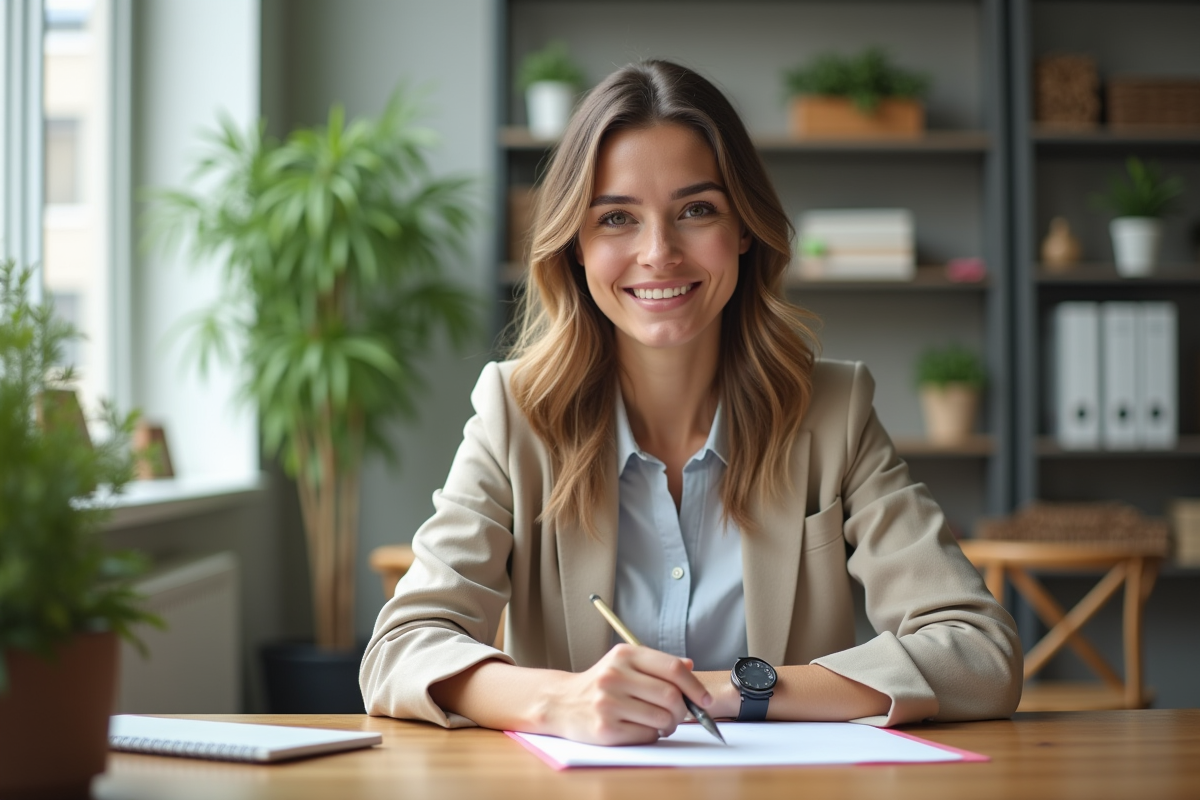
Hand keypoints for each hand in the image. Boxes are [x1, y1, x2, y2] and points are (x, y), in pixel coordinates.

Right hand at [540, 644, 712, 744]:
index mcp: (624, 654)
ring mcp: (609, 702)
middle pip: (671, 696)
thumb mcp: (624, 663)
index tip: (705, 700)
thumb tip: (689, 666)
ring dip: (669, 725)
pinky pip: (647, 735)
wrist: (561, 703)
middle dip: (684, 710)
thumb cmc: (600, 684)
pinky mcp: (605, 728)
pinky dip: (652, 735)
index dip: (695, 686)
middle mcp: (615, 675)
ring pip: (662, 718)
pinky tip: (641, 728)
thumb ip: (656, 664)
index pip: (672, 668)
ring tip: (661, 723)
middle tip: (679, 714)